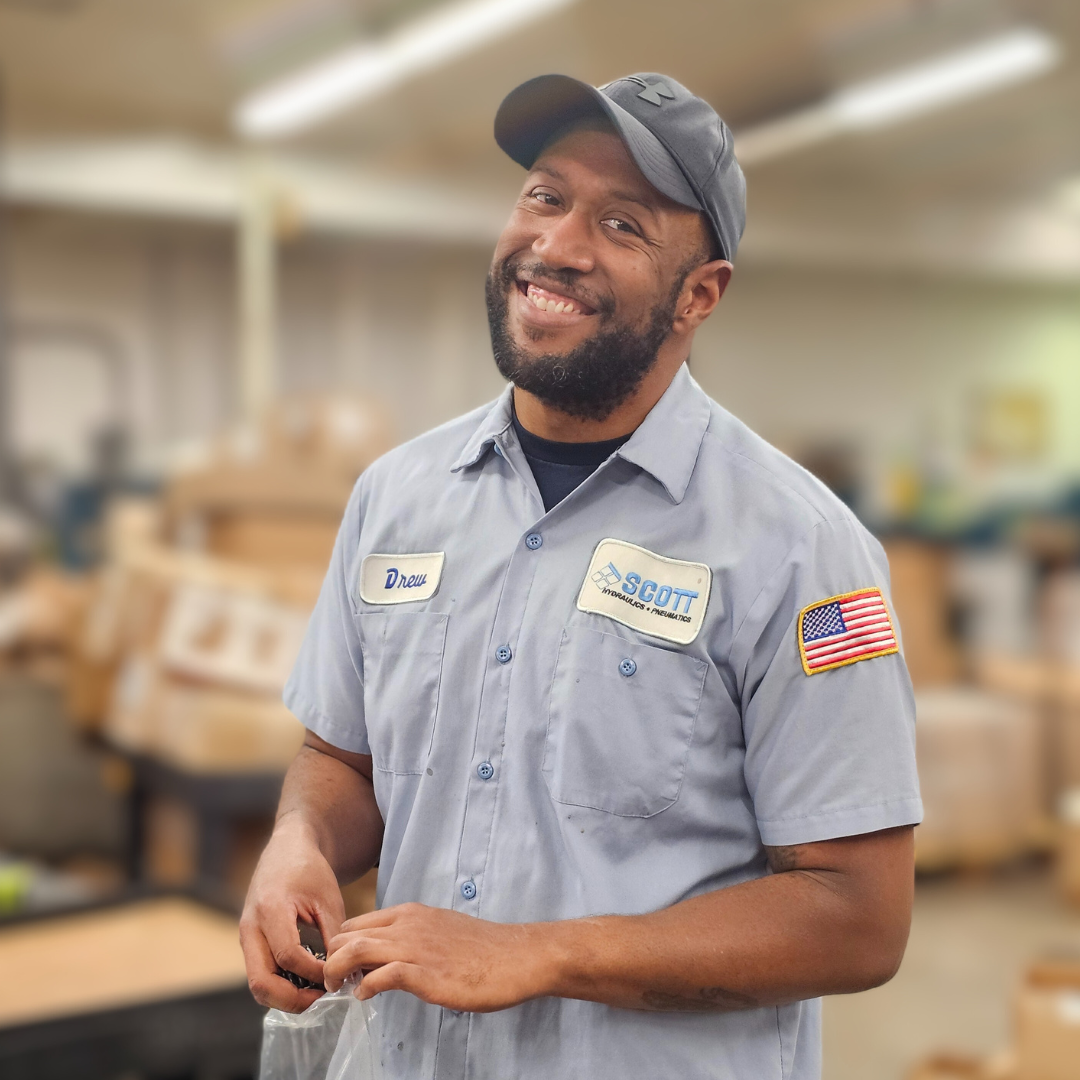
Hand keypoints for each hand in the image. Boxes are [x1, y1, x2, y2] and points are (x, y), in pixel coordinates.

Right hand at [239, 821, 346, 1012]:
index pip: (288, 956)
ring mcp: (246, 936)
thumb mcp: (328, 898)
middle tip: (323, 1000)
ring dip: (285, 997)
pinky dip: (281, 986)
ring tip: (317, 995)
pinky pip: (260, 974)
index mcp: (270, 909)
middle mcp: (250, 927)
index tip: (337, 975)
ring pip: (257, 984)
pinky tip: (306, 984)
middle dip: (292, 999)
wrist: (287, 850)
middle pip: (261, 982)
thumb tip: (343, 972)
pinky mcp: (250, 943)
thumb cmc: (310, 870)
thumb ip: (333, 935)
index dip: (314, 972)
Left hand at [323, 903, 555, 1012]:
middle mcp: (409, 926)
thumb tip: (388, 957)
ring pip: (358, 950)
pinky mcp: (427, 973)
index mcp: (411, 914)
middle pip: (350, 934)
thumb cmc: (482, 949)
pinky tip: (365, 996)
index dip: (342, 945)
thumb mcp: (440, 931)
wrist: (516, 956)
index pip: (358, 922)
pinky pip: (382, 976)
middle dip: (332, 958)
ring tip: (337, 989)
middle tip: (333, 982)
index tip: (341, 967)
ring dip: (338, 971)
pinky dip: (366, 987)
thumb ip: (412, 939)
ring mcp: (417, 948)